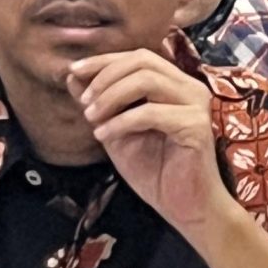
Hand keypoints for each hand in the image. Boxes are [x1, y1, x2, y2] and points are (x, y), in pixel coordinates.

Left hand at [68, 50, 231, 238]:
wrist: (185, 209)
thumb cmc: (156, 173)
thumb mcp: (117, 132)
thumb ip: (100, 104)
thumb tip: (72, 76)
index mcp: (175, 85)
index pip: (138, 58)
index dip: (104, 60)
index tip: (73, 70)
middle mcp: (189, 88)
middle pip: (142, 61)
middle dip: (105, 76)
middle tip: (84, 101)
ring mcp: (196, 105)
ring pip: (147, 80)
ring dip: (111, 96)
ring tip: (91, 118)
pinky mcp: (196, 126)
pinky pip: (150, 113)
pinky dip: (121, 121)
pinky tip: (104, 135)